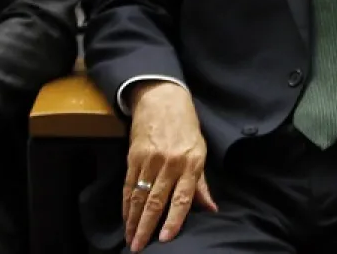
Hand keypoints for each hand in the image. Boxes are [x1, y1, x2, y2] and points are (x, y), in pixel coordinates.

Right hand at [125, 81, 215, 251]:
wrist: (162, 98)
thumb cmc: (186, 126)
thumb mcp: (200, 150)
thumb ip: (201, 183)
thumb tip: (210, 209)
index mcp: (190, 163)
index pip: (182, 198)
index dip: (174, 220)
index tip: (165, 239)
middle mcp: (170, 162)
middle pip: (156, 201)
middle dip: (146, 227)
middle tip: (139, 247)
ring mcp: (150, 159)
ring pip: (139, 195)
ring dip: (133, 220)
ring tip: (130, 238)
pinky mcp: (134, 155)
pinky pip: (128, 184)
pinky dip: (126, 203)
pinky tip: (125, 217)